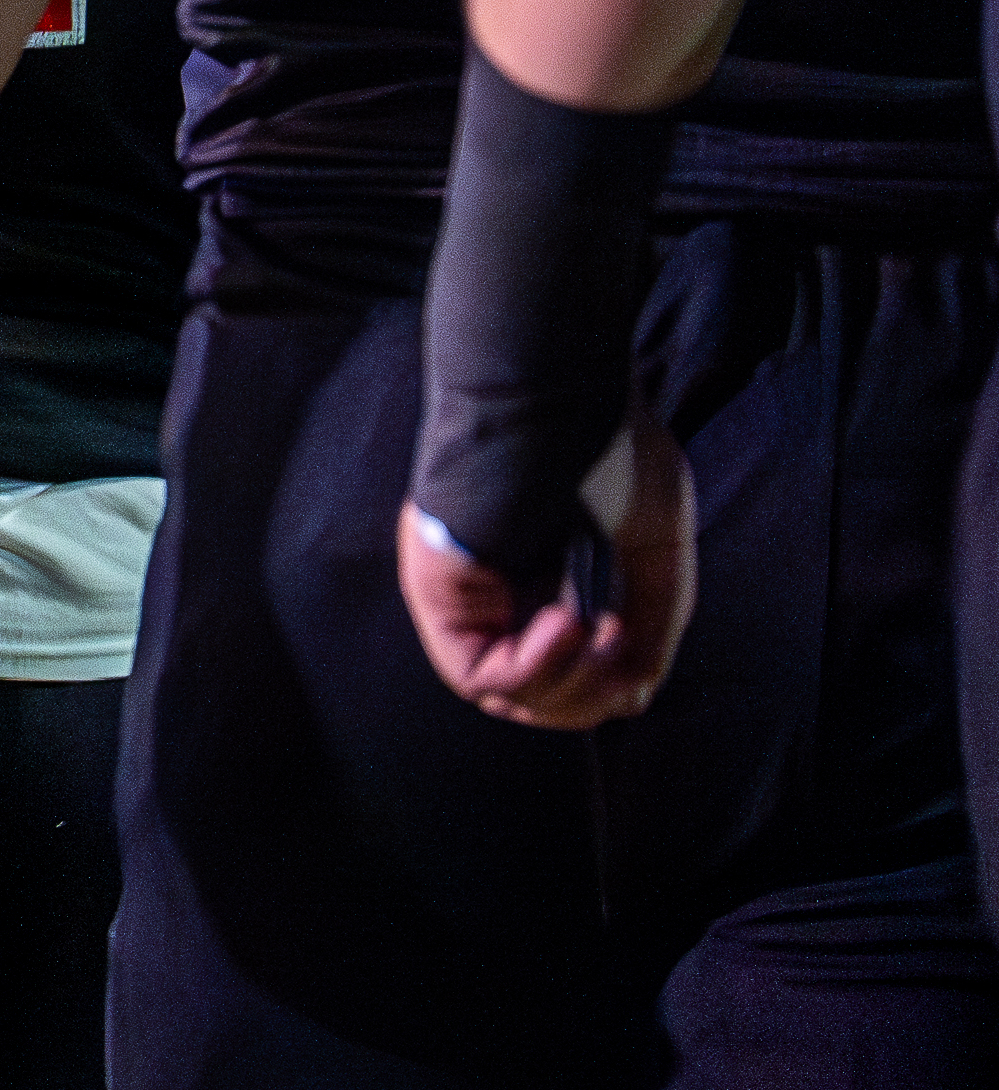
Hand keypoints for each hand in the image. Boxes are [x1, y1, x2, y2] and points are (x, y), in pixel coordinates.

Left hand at [403, 415, 699, 727]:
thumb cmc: (608, 451)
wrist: (560, 392)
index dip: (605, 689)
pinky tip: (571, 625)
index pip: (564, 676)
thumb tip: (629, 695)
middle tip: (623, 657)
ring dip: (567, 687)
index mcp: (544, 583)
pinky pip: (473, 670)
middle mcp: (497, 594)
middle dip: (590, 697)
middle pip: (535, 697)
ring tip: (599, 637)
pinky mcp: (437, 588)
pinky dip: (532, 668)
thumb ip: (646, 623)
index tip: (635, 654)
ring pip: (505, 693)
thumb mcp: (652, 550)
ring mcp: (463, 593)